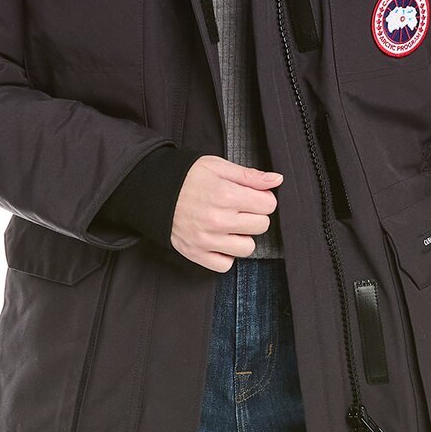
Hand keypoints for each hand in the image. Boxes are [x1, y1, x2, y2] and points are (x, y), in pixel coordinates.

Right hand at [170, 155, 282, 270]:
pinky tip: (219, 239)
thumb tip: (276, 180)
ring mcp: (207, 240)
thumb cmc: (187, 177)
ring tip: (229, 225)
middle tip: (239, 208)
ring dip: (242, 236)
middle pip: (261, 225)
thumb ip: (249, 175)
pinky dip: (225, 254)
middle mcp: (218, 220)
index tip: (252, 195)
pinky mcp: (196, 254)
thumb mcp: (217, 166)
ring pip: (247, 248)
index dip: (262, 198)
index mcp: (226, 195)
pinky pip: (226, 265)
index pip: (268, 204)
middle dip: (254, 215)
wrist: (153, 191)